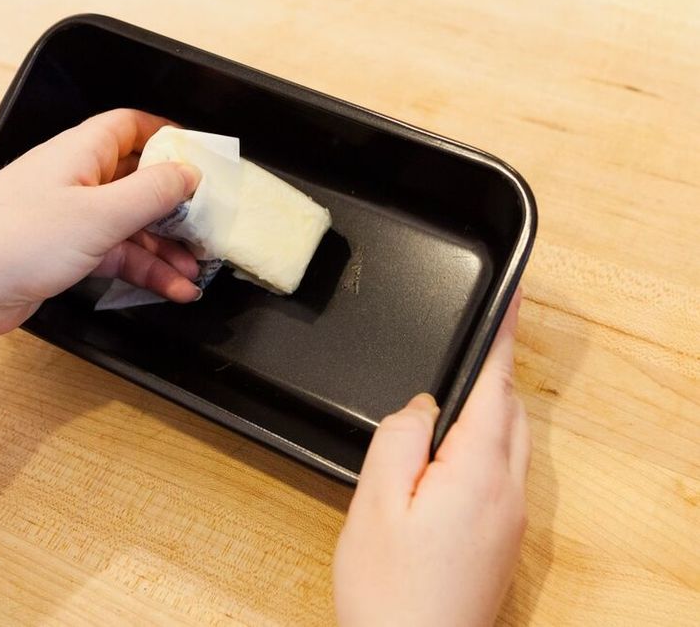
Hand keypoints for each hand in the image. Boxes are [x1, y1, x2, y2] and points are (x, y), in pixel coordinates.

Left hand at [0, 108, 202, 337]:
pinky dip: (143, 271)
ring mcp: (66, 219)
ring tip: (194, 274)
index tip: (202, 159)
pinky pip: (114, 255)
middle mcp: (73, 180)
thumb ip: (152, 193)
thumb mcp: (98, 215)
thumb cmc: (14, 241)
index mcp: (78, 153)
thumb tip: (189, 173)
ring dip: (164, 249)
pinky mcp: (60, 254)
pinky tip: (169, 290)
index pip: (130, 126)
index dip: (168, 136)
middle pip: (137, 182)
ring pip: (129, 225)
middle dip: (175, 208)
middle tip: (207, 230)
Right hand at [334, 290, 528, 626]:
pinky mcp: (504, 540)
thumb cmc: (388, 590)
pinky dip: (487, 443)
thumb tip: (423, 404)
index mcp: (477, 473)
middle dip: (496, 372)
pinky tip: (453, 454)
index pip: (495, 386)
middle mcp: (508, 493)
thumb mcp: (375, 503)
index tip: (515, 299)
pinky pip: (505, 472)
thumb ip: (399, 439)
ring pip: (510, 443)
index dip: (503, 338)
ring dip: (491, 408)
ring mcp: (511, 519)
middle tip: (476, 341)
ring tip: (457, 392)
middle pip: (510, 412)